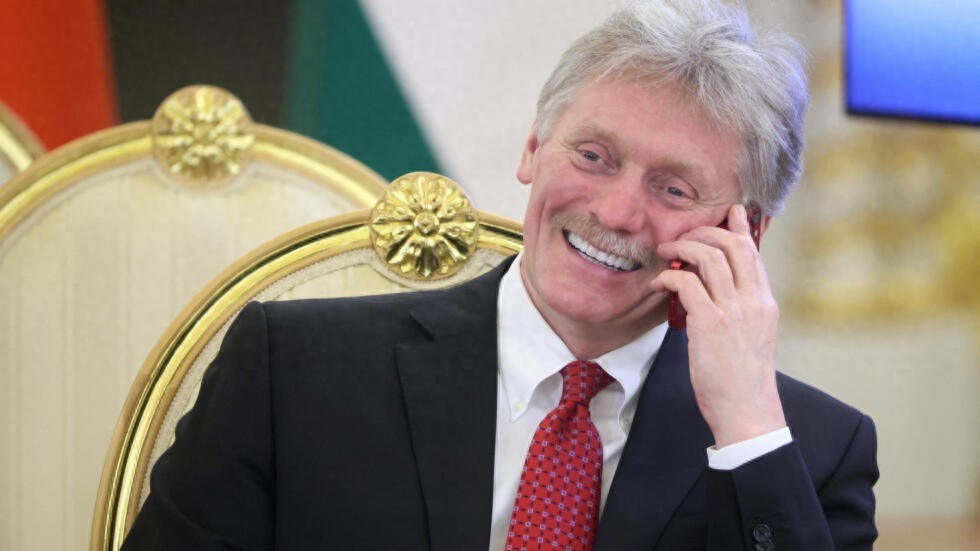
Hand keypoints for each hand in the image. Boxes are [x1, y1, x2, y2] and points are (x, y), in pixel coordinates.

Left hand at [650, 204, 784, 446]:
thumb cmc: (742, 380)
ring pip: (710, 257)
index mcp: (766, 303)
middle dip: (704, 231)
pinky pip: (687, 283)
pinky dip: (669, 277)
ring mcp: (734, 312)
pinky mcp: (711, 324)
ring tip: (665, 252)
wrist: (748, 412)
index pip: (754, 253)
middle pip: (733, 245)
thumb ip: (740, 310)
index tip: (731, 212)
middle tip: (682, 236)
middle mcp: (754, 302)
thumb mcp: (752, 337)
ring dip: (683, 248)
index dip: (740, 228)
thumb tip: (716, 292)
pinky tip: (659, 283)